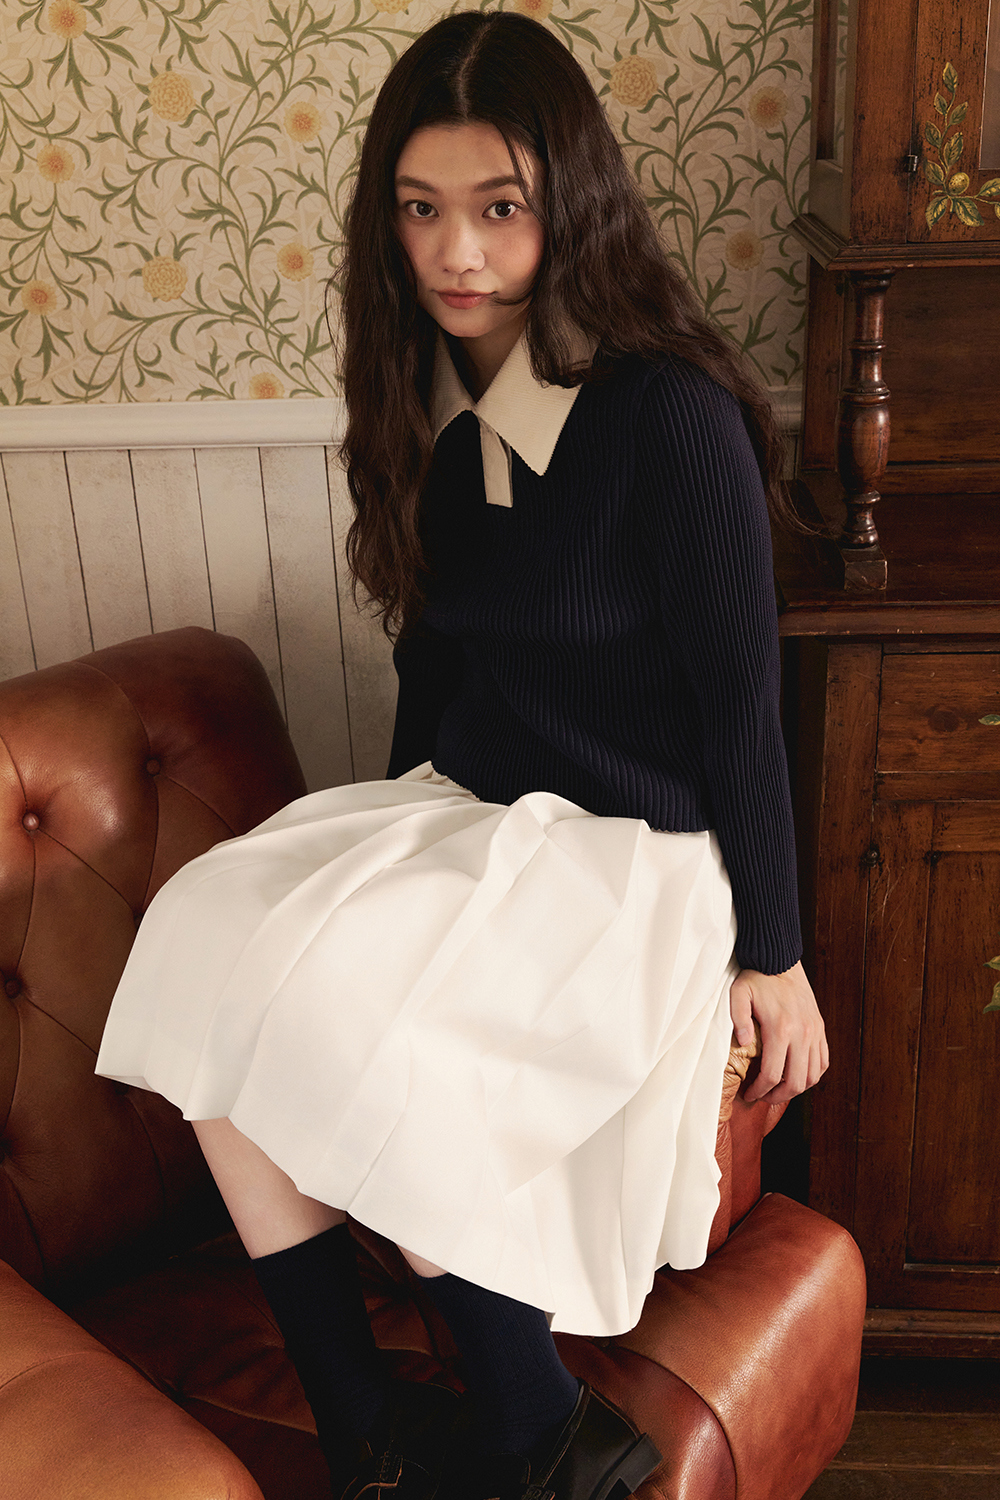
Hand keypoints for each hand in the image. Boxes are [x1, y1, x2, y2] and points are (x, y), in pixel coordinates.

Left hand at [729, 960, 828, 1104]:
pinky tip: (798, 1075)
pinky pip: (823, 1061)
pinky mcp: (820, 1028)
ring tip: (779, 1090)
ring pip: (813, 1075)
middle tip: (763, 1097)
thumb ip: (738, 1019)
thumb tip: (743, 1043)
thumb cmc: (757, 977)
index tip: (749, 1095)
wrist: (781, 960)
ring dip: (796, 1089)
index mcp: (781, 1028)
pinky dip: (813, 1074)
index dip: (760, 1090)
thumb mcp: (739, 993)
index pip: (773, 1074)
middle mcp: (802, 1033)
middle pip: (796, 1082)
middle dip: (777, 1096)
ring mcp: (814, 1032)